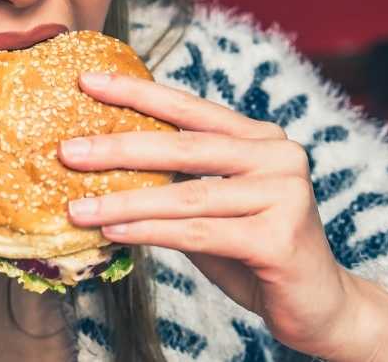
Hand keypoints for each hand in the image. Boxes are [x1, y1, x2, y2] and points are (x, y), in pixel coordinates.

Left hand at [59, 72, 387, 361]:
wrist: (319, 306)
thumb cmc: (255, 251)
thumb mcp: (213, 205)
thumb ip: (177, 180)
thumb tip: (103, 163)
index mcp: (260, 137)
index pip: (189, 108)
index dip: (137, 93)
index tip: (88, 81)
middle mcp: (277, 155)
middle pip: (183, 146)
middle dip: (118, 147)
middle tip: (67, 151)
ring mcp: (284, 194)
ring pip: (185, 195)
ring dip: (124, 200)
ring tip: (77, 208)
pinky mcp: (279, 237)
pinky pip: (199, 233)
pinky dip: (150, 232)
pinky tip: (114, 232)